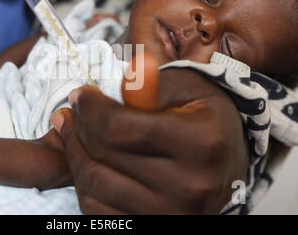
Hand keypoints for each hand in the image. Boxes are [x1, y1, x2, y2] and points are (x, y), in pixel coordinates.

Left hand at [52, 54, 248, 213]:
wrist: (226, 164)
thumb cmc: (205, 119)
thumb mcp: (187, 87)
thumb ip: (150, 84)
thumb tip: (118, 78)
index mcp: (199, 143)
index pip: (119, 128)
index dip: (89, 109)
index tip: (80, 95)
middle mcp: (189, 186)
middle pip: (102, 156)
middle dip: (76, 128)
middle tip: (71, 111)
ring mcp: (172, 214)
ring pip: (94, 186)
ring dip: (75, 155)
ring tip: (74, 134)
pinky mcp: (155, 227)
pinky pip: (99, 211)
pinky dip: (85, 184)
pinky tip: (89, 162)